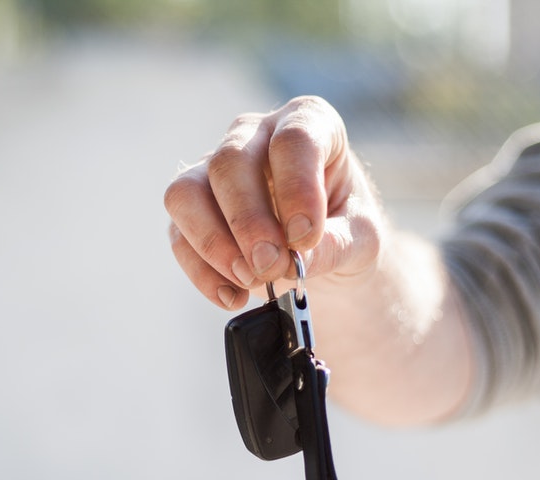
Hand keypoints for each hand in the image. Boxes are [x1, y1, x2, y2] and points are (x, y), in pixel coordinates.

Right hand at [164, 96, 385, 308]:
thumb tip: (293, 261)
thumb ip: (335, 245)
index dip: (297, 189)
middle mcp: (254, 135)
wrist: (322, 248)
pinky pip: (178, 235)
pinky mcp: (192, 208)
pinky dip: (203, 272)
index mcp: (308, 122)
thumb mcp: (361, 238)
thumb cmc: (345, 227)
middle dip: (248, 222)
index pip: (293, 140)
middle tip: (272, 267)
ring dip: (214, 243)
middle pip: (229, 163)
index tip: (306, 238)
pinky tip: (233, 295)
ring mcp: (214, 168)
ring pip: (187, 192)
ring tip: (250, 280)